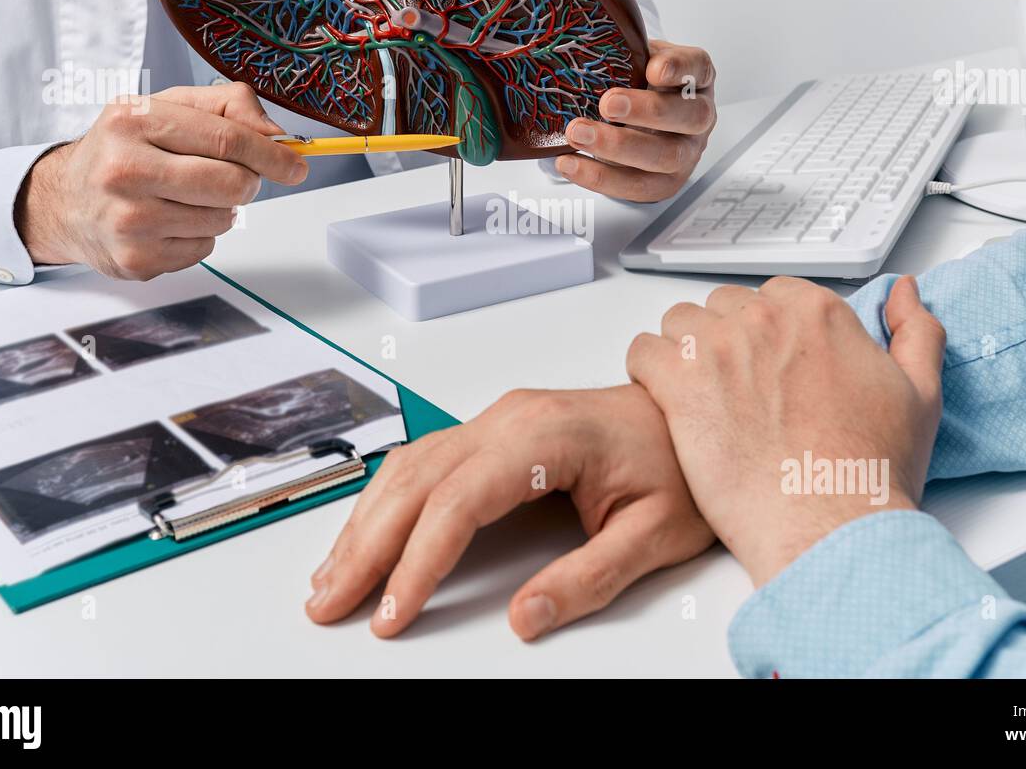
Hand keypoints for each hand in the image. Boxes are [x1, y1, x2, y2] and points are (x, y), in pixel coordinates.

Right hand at [16, 83, 306, 279]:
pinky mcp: (135, 259)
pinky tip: (168, 221)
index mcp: (134, 121)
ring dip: (219, 209)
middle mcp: (124, 170)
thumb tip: (276, 134)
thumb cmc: (124, 149)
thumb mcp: (167, 108)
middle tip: (230, 178)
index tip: (296, 165)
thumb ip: (226, 106)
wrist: (64, 200)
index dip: (272, 155)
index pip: (227, 140)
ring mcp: (127, 220)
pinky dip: (198, 235)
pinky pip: (204, 249)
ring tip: (184, 196)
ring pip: (223, 220)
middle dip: (246, 182)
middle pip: (232, 185)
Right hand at [305, 384, 713, 639]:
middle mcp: (511, 418)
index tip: (392, 610)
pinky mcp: (496, 429)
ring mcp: (499, 418)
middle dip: (367, 545)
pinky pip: (426, 460)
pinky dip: (388, 501)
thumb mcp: (654, 532)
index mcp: (545, 435)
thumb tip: (524, 617)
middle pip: (416, 481)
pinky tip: (368, 532)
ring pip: (409, 466)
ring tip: (333, 576)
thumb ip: (588, 578)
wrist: (693, 409)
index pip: (459, 501)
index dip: (418, 561)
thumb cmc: (678, 462)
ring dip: (366, 522)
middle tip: (331, 602)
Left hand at [555, 39, 715, 200]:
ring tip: (577, 133)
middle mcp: (700, 116)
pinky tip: (570, 162)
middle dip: (647, 112)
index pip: (698, 68)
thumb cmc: (638, 85)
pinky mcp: (665, 183)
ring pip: (665, 157)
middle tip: (607, 104)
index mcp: (697, 78)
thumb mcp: (636, 59)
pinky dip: (600, 177)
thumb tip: (580, 42)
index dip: (680, 68)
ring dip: (618, 147)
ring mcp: (687, 153)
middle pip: (689, 118)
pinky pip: (638, 187)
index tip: (654, 69)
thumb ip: (624, 51)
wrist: (636, 121)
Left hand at [626, 276, 944, 586]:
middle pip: (724, 308)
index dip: (769, 335)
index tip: (771, 369)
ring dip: (684, 353)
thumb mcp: (919, 393)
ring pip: (679, 324)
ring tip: (702, 399)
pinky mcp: (678, 383)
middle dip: (727, 342)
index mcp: (818, 312)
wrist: (828, 525)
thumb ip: (915, 332)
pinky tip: (670, 404)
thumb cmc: (870, 471)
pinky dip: (648, 374)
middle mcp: (765, 319)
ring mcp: (718, 348)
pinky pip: (641, 352)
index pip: (773, 296)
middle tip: (738, 393)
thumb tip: (905, 293)